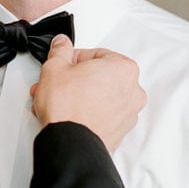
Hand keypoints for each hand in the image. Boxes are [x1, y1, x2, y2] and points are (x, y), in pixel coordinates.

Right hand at [31, 35, 145, 150]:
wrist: (71, 143)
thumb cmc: (69, 107)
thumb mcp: (55, 67)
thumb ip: (60, 50)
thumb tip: (62, 44)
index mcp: (124, 68)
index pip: (96, 54)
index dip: (74, 59)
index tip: (64, 64)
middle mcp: (133, 90)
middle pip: (100, 76)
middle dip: (75, 79)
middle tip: (58, 83)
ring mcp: (128, 113)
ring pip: (100, 96)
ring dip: (79, 96)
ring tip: (58, 101)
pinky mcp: (120, 131)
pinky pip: (102, 114)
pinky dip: (87, 112)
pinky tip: (68, 114)